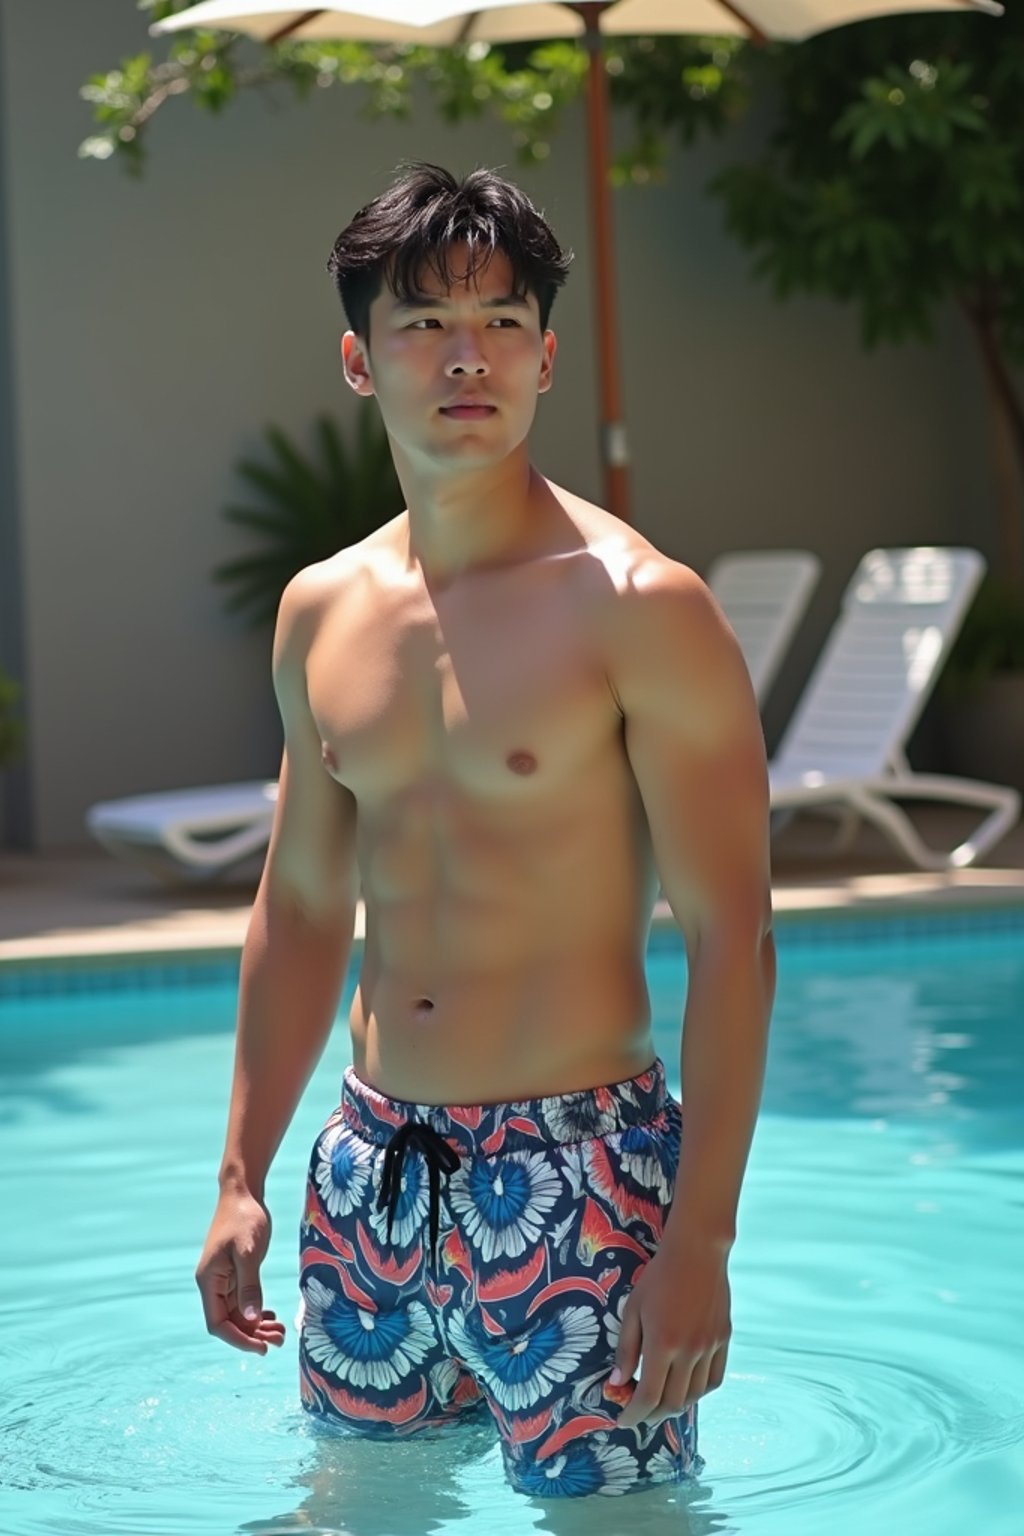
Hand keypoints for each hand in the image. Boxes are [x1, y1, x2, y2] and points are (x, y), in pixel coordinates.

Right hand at [195, 1187, 285, 1354]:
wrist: (243, 1192)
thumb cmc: (244, 1218)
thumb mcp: (249, 1252)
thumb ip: (250, 1285)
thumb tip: (252, 1319)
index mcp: (209, 1281)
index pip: (218, 1323)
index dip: (239, 1339)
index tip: (262, 1348)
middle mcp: (213, 1283)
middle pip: (229, 1321)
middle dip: (253, 1335)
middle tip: (280, 1341)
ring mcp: (223, 1278)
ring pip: (238, 1313)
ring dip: (257, 1325)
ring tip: (281, 1332)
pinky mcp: (235, 1271)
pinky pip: (243, 1300)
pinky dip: (257, 1310)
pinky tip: (271, 1315)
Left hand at [614, 1237, 730, 1428]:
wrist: (697, 1253)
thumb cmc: (658, 1277)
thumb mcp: (633, 1310)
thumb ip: (626, 1350)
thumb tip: (617, 1383)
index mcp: (663, 1344)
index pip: (649, 1397)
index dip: (634, 1415)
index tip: (622, 1420)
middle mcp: (689, 1352)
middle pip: (672, 1403)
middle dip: (652, 1415)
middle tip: (638, 1412)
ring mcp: (710, 1348)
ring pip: (694, 1395)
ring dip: (675, 1406)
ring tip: (660, 1402)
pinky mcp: (724, 1341)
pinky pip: (713, 1379)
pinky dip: (698, 1391)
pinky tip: (686, 1387)